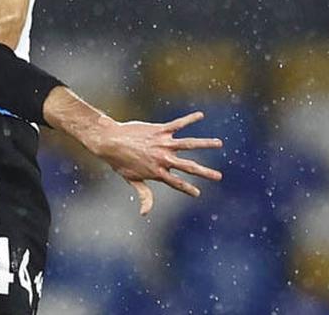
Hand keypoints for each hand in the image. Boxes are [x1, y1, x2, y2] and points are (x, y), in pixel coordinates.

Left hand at [84, 111, 222, 215]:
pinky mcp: (159, 130)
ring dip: (205, 144)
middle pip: (188, 166)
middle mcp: (163, 158)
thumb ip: (144, 195)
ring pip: (188, 144)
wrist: (109, 140)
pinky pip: (178, 124)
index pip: (176, 183)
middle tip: (219, 176)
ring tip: (219, 143)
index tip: (197, 194)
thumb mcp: (132, 179)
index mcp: (157, 171)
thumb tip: (144, 214)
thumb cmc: (119, 161)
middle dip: (204, 172)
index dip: (187, 189)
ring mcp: (162, 143)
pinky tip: (201, 115)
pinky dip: (190, 119)